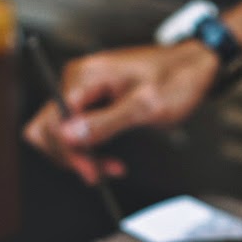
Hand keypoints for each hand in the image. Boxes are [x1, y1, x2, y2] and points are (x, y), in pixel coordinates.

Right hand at [23, 41, 219, 184]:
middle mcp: (77, 80)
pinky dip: (88, 149)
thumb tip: (68, 137)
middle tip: (99, 174)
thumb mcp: (145, 106)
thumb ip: (106, 122)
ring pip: (59, 133)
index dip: (69, 152)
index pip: (53, 122)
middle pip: (48, 128)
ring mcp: (83, 90)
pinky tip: (108, 159)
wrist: (193, 67)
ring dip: (79, 156)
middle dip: (71, 156)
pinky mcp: (91, 100)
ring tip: (109, 168)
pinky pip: (75, 129)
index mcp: (85, 77)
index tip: (92, 171)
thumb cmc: (176, 80)